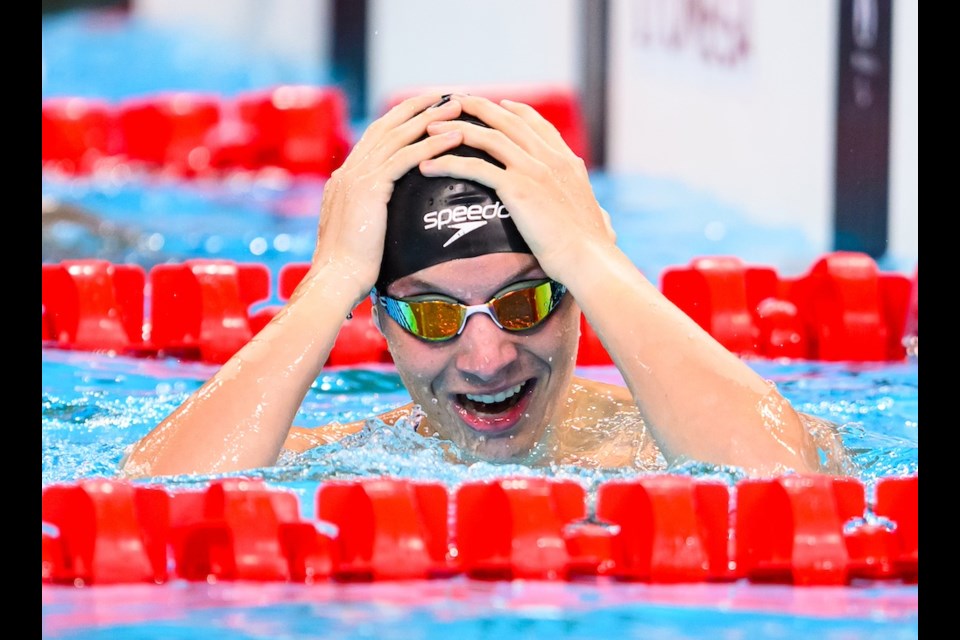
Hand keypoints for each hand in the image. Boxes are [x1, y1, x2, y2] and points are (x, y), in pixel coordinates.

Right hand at [310, 94, 464, 298]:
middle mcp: (349, 172)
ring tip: (457, 108)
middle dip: (417, 108)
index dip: (401, 120)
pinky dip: (432, 144)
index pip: (376, 138)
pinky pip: (406, 158)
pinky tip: (455, 137)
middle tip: (444, 95)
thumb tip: (388, 220)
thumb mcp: (361, 234)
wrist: (335, 280)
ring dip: (431, 119)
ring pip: (399, 137)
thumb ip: (372, 217)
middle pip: (387, 127)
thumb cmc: (350, 270)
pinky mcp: (369, 189)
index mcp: (345, 180)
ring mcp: (357, 177)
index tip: (424, 109)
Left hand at [418, 94, 615, 281]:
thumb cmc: (592, 250)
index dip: (517, 111)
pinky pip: (474, 167)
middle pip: (507, 121)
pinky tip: (428, 166)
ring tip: (429, 128)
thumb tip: (606, 223)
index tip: (500, 104)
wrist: (589, 257)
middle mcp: (550, 159)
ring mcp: (534, 169)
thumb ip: (597, 214)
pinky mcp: (517, 187)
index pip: (539, 126)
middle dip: (477, 107)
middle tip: (452, 102)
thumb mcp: (598, 221)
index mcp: (568, 163)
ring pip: (487, 136)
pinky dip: (448, 162)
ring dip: (454, 129)